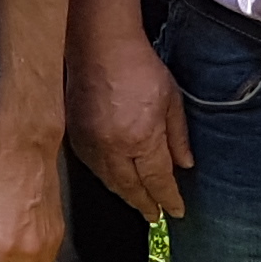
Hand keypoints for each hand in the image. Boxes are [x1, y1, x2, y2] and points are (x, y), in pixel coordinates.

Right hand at [67, 19, 191, 222]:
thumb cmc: (138, 66)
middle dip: (146, 205)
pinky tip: (116, 181)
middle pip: (131, 189)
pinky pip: (94, 169)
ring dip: (126, 196)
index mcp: (141, 139)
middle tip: (156, 216)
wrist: (99, 46)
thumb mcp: (171, 99)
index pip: (158, 180)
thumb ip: (178, 136)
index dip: (168, 199)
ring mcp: (91, 145)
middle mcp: (114, 148)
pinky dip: (108, 179)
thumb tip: (184, 165)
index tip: (176, 211)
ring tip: (139, 203)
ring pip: (110, 182)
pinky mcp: (76, 137)